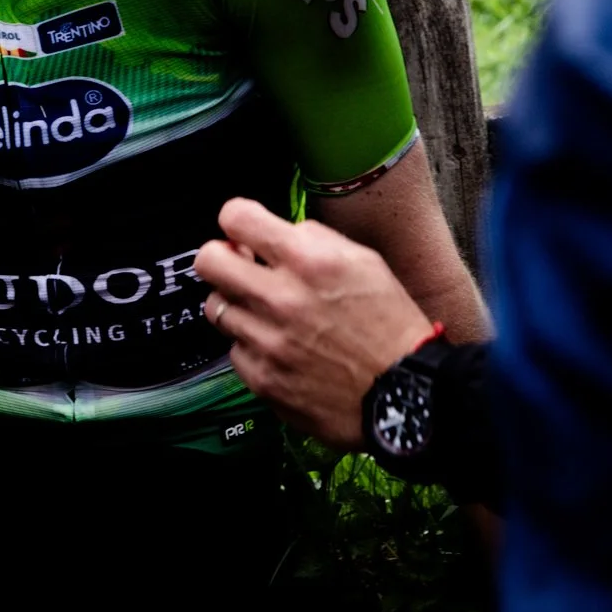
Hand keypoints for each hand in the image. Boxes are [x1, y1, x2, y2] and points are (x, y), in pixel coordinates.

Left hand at [195, 198, 434, 448]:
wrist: (404, 393)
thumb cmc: (390, 324)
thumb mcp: (364, 260)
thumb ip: (313, 239)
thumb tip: (275, 234)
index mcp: (309, 260)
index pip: (236, 218)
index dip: (237, 219)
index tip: (242, 229)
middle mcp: (281, 298)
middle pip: (208, 261)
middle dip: (221, 256)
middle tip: (239, 266)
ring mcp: (267, 342)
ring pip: (215, 307)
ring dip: (236, 304)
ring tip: (265, 311)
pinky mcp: (262, 379)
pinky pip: (234, 350)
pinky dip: (251, 345)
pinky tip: (279, 346)